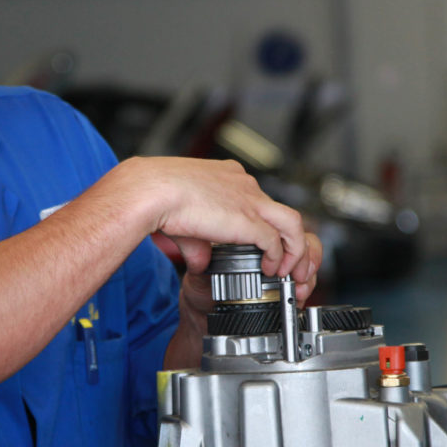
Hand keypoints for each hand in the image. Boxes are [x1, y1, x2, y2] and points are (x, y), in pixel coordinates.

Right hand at [114, 156, 319, 284]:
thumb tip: (200, 261)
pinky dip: (277, 258)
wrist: (152, 190)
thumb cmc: (156, 195)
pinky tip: (270, 270)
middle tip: (286, 261)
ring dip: (293, 249)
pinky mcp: (248, 220)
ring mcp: (249, 201)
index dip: (262, 223)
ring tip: (288, 270)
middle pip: (280, 211)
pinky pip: (276, 242)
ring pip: (292, 224)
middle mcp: (244, 184)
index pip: (257, 199)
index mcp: (228, 176)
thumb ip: (198, 242)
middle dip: (288, 238)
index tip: (259, 243)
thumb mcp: (182, 218)